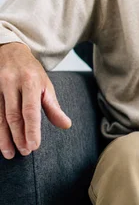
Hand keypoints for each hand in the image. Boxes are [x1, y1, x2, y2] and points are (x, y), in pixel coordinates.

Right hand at [0, 43, 70, 158]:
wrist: (10, 51)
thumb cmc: (31, 72)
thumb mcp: (46, 85)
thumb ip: (53, 107)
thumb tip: (66, 125)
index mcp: (30, 82)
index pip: (31, 110)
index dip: (32, 129)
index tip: (34, 146)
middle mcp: (11, 84)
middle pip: (13, 115)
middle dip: (18, 136)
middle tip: (24, 152)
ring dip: (4, 137)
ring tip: (9, 153)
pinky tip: (0, 141)